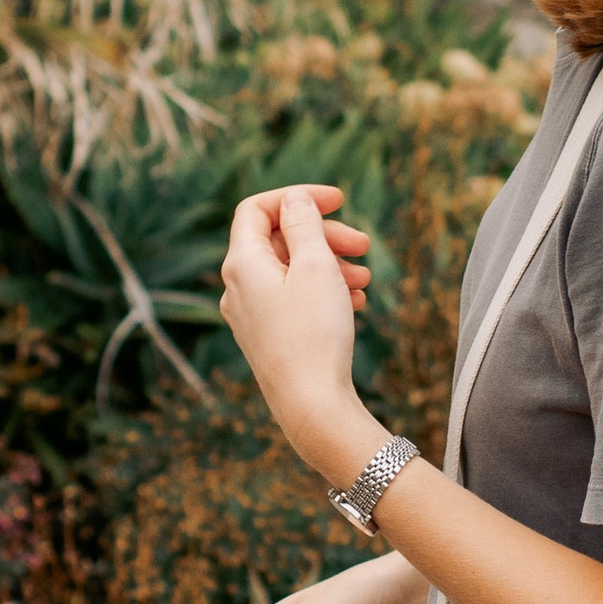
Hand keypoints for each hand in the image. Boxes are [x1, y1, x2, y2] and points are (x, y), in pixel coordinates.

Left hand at [219, 184, 376, 477]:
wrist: (311, 406)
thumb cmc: (314, 334)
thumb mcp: (315, 266)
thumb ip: (303, 224)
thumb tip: (293, 200)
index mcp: (242, 263)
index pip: (257, 209)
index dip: (297, 197)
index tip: (339, 200)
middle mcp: (237, 287)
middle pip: (278, 240)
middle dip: (324, 236)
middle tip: (364, 246)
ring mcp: (250, 314)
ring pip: (290, 271)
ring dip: (329, 265)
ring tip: (365, 280)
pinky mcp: (267, 337)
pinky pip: (292, 299)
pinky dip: (322, 290)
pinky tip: (354, 302)